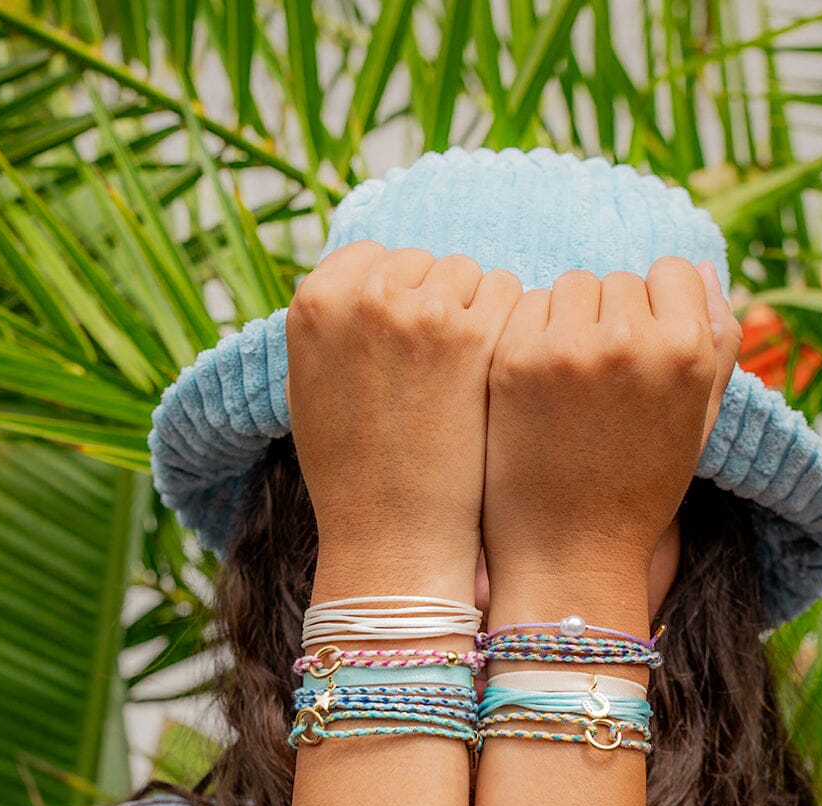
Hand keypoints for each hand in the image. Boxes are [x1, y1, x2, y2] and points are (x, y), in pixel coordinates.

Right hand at [284, 240, 521, 572]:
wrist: (394, 532)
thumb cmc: (352, 469)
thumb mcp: (311, 385)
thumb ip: (337, 324)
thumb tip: (370, 283)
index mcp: (316, 301)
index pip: (373, 257)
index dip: (397, 295)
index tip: (406, 337)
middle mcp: (365, 294)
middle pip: (425, 263)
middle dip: (437, 303)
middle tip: (440, 365)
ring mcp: (422, 310)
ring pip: (470, 275)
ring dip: (476, 312)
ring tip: (466, 375)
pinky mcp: (474, 335)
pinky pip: (510, 296)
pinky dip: (509, 328)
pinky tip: (494, 376)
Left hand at [481, 257, 741, 583]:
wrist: (571, 551)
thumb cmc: (641, 487)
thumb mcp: (700, 419)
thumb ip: (716, 340)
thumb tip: (704, 268)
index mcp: (686, 350)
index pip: (673, 272)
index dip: (658, 308)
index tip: (641, 349)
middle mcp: (629, 339)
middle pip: (618, 280)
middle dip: (611, 317)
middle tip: (602, 381)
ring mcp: (567, 348)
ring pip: (570, 288)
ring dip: (569, 320)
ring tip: (569, 383)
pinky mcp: (514, 360)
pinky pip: (527, 309)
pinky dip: (531, 336)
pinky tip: (536, 386)